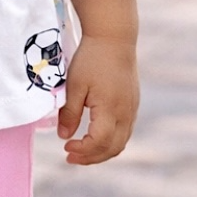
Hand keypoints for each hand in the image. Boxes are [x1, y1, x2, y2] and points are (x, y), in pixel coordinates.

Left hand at [56, 35, 138, 164]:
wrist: (114, 38)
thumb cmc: (91, 59)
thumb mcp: (74, 85)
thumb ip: (69, 112)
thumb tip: (64, 137)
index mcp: (111, 108)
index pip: (99, 142)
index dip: (83, 151)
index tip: (65, 147)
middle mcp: (126, 113)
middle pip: (113, 148)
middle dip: (92, 158)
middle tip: (70, 157)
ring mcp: (132, 109)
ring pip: (121, 142)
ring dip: (101, 152)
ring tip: (81, 151)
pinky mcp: (133, 104)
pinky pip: (124, 131)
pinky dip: (110, 141)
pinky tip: (94, 137)